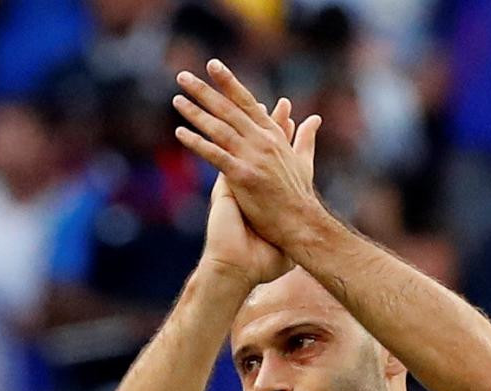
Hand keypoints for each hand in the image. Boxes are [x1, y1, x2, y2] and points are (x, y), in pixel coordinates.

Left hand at [173, 60, 321, 250]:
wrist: (301, 224)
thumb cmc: (300, 196)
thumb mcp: (304, 161)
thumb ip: (305, 138)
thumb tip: (314, 119)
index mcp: (273, 136)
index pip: (247, 103)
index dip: (229, 83)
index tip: (213, 66)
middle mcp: (262, 141)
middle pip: (229, 110)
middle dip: (205, 91)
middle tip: (183, 76)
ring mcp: (253, 157)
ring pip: (219, 128)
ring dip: (195, 113)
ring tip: (177, 100)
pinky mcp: (243, 176)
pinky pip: (215, 155)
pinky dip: (197, 143)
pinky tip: (180, 133)